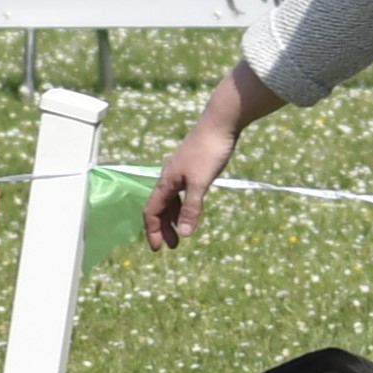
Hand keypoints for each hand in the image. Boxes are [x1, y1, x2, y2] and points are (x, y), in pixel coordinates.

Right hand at [145, 118, 236, 249]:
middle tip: (173, 246)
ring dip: (174, 218)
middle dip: (163, 228)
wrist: (220, 123)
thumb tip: (185, 234)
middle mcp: (169, 177)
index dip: (153, 231)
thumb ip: (192, 208)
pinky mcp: (191, 167)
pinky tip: (192, 209)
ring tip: (183, 233)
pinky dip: (183, 205)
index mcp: (166, 181)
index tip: (158, 249)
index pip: (152, 211)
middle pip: (160, 207)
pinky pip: (181, 192)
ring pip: (171, 200)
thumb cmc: (209, 152)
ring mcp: (179, 171)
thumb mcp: (201, 183)